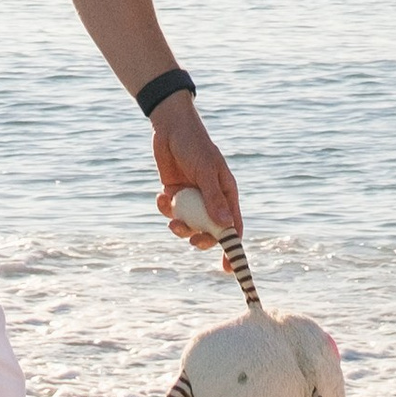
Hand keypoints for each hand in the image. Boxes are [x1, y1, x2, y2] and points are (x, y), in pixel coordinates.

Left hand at [149, 93, 239, 249]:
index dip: (232, 250)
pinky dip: (165, 209)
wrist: (170, 127)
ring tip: (172, 219)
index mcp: (226, 195)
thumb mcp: (206, 171)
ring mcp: (192, 198)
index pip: (234, 228)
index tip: (228, 270)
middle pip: (210, 232)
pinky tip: (161, 196)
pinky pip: (171, 211)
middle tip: (191, 239)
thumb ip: (214, 199)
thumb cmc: (195, 145)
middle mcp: (210, 200)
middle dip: (201, 239)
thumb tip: (226, 227)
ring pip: (188, 225)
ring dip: (180, 226)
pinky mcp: (174, 194)